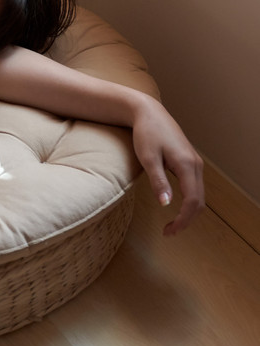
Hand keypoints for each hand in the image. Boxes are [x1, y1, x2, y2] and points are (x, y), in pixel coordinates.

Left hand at [131, 95, 204, 234]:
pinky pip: (194, 187)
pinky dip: (188, 201)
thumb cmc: (146, 133)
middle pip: (199, 201)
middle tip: (169, 233)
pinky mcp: (189, 161)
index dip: (183, 220)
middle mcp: (196, 165)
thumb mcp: (148, 158)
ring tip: (171, 225)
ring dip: (188, 212)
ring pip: (198, 195)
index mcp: (187, 165)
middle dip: (187, 220)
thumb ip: (158, 181)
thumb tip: (166, 204)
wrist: (148, 112)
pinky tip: (175, 207)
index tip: (169, 231)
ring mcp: (194, 163)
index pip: (192, 201)